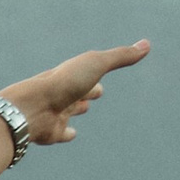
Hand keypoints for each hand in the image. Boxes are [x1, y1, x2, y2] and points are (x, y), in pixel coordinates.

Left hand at [5, 38, 150, 146]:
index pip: (90, 73)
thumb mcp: (96, 65)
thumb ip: (120, 56)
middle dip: (88, 90)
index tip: (102, 67)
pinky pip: (62, 133)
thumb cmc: (64, 83)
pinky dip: (67, 134)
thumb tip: (147, 45)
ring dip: (76, 108)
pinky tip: (70, 134)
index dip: (98, 71)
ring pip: (70, 110)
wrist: (32, 108)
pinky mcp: (53, 132)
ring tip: (81, 107)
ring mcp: (57, 112)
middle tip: (96, 91)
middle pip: (80, 91)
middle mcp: (64, 93)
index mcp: (73, 76)